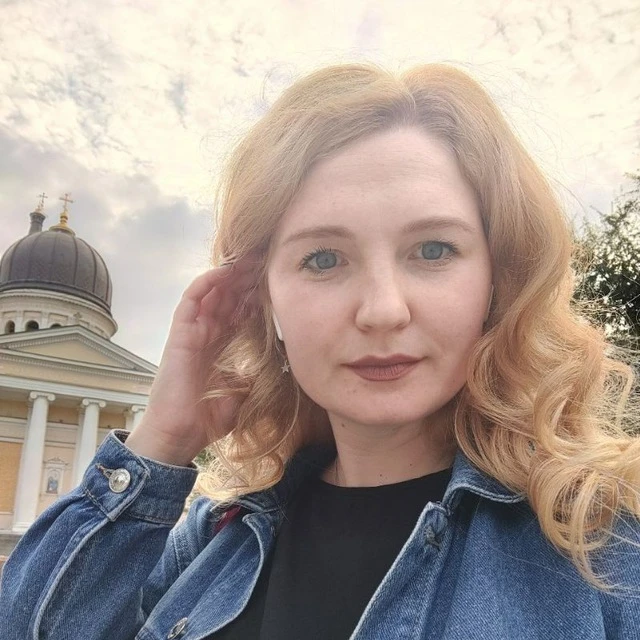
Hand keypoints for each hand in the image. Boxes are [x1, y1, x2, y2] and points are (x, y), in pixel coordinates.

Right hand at [126, 257, 259, 465]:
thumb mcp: (241, 392)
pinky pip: (190, 302)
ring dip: (229, 275)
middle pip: (228, 298)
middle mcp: (206, 334)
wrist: (179, 436)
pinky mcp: (179, 335)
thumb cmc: (207, 419)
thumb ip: (253, 374)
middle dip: (246, 279)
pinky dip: (206, 285)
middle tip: (266, 260)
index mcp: (221, 345)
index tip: (276, 279)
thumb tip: (276, 365)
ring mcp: (191, 332)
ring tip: (249, 259)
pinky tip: (224, 272)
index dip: (256, 295)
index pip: (240, 312)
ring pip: (211, 294)